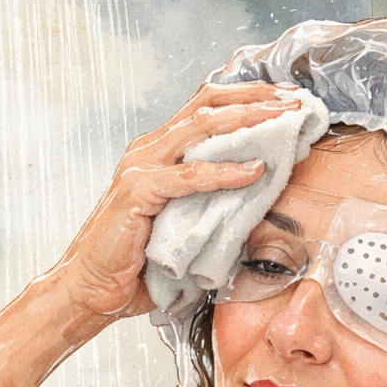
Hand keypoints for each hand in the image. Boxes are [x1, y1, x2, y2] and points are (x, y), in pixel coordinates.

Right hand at [49, 81, 301, 319]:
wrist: (92, 290)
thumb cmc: (139, 264)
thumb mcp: (188, 225)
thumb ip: (218, 206)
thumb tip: (264, 202)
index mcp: (162, 153)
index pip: (209, 108)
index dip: (250, 97)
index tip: (288, 100)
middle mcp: (150, 151)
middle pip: (207, 104)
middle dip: (255, 97)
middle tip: (294, 100)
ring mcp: (141, 168)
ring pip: (199, 127)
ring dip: (246, 119)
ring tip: (281, 118)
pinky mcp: (137, 193)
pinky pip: (187, 176)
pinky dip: (224, 172)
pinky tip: (253, 170)